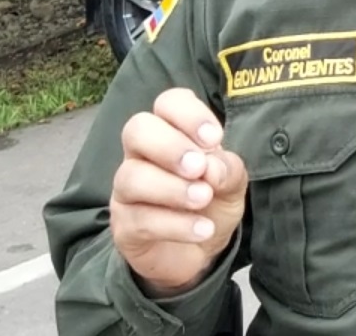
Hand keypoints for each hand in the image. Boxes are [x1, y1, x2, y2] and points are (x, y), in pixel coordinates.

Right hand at [111, 89, 248, 297]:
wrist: (199, 254)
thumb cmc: (212, 204)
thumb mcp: (232, 183)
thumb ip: (228, 169)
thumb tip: (212, 167)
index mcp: (170, 132)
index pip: (168, 103)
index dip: (189, 114)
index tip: (214, 139)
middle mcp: (141, 155)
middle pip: (137, 129)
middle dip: (170, 146)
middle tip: (198, 168)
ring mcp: (127, 190)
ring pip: (132, 177)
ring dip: (172, 188)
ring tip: (203, 199)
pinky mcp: (124, 226)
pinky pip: (139, 220)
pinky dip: (175, 224)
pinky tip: (203, 229)